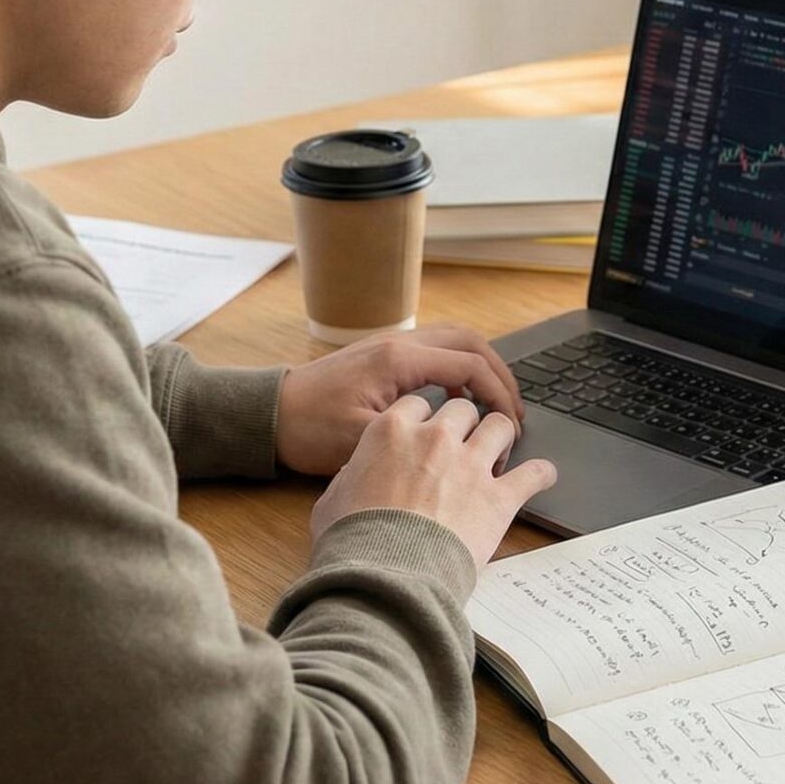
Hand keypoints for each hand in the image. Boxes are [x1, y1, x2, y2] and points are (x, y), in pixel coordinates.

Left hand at [275, 324, 525, 475]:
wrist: (270, 415)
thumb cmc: (309, 429)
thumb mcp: (364, 440)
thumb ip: (416, 435)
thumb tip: (462, 442)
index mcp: (399, 359)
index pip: (470, 364)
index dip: (499, 395)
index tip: (512, 426)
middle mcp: (400, 343)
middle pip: (470, 341)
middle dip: (500, 374)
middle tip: (515, 412)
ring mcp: (391, 345)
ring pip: (454, 341)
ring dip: (481, 367)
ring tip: (496, 405)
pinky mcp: (384, 356)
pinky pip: (436, 351)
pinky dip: (459, 369)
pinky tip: (462, 401)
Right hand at [310, 395, 556, 564]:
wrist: (383, 577)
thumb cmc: (352, 542)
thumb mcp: (332, 501)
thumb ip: (349, 478)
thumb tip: (354, 474)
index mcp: (391, 432)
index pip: (417, 404)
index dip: (424, 418)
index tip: (427, 431)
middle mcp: (435, 439)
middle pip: (462, 409)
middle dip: (464, 423)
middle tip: (464, 444)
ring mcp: (470, 465)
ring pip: (499, 425)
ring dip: (500, 437)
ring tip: (499, 453)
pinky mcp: (498, 498)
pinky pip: (533, 473)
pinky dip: (540, 474)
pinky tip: (543, 476)